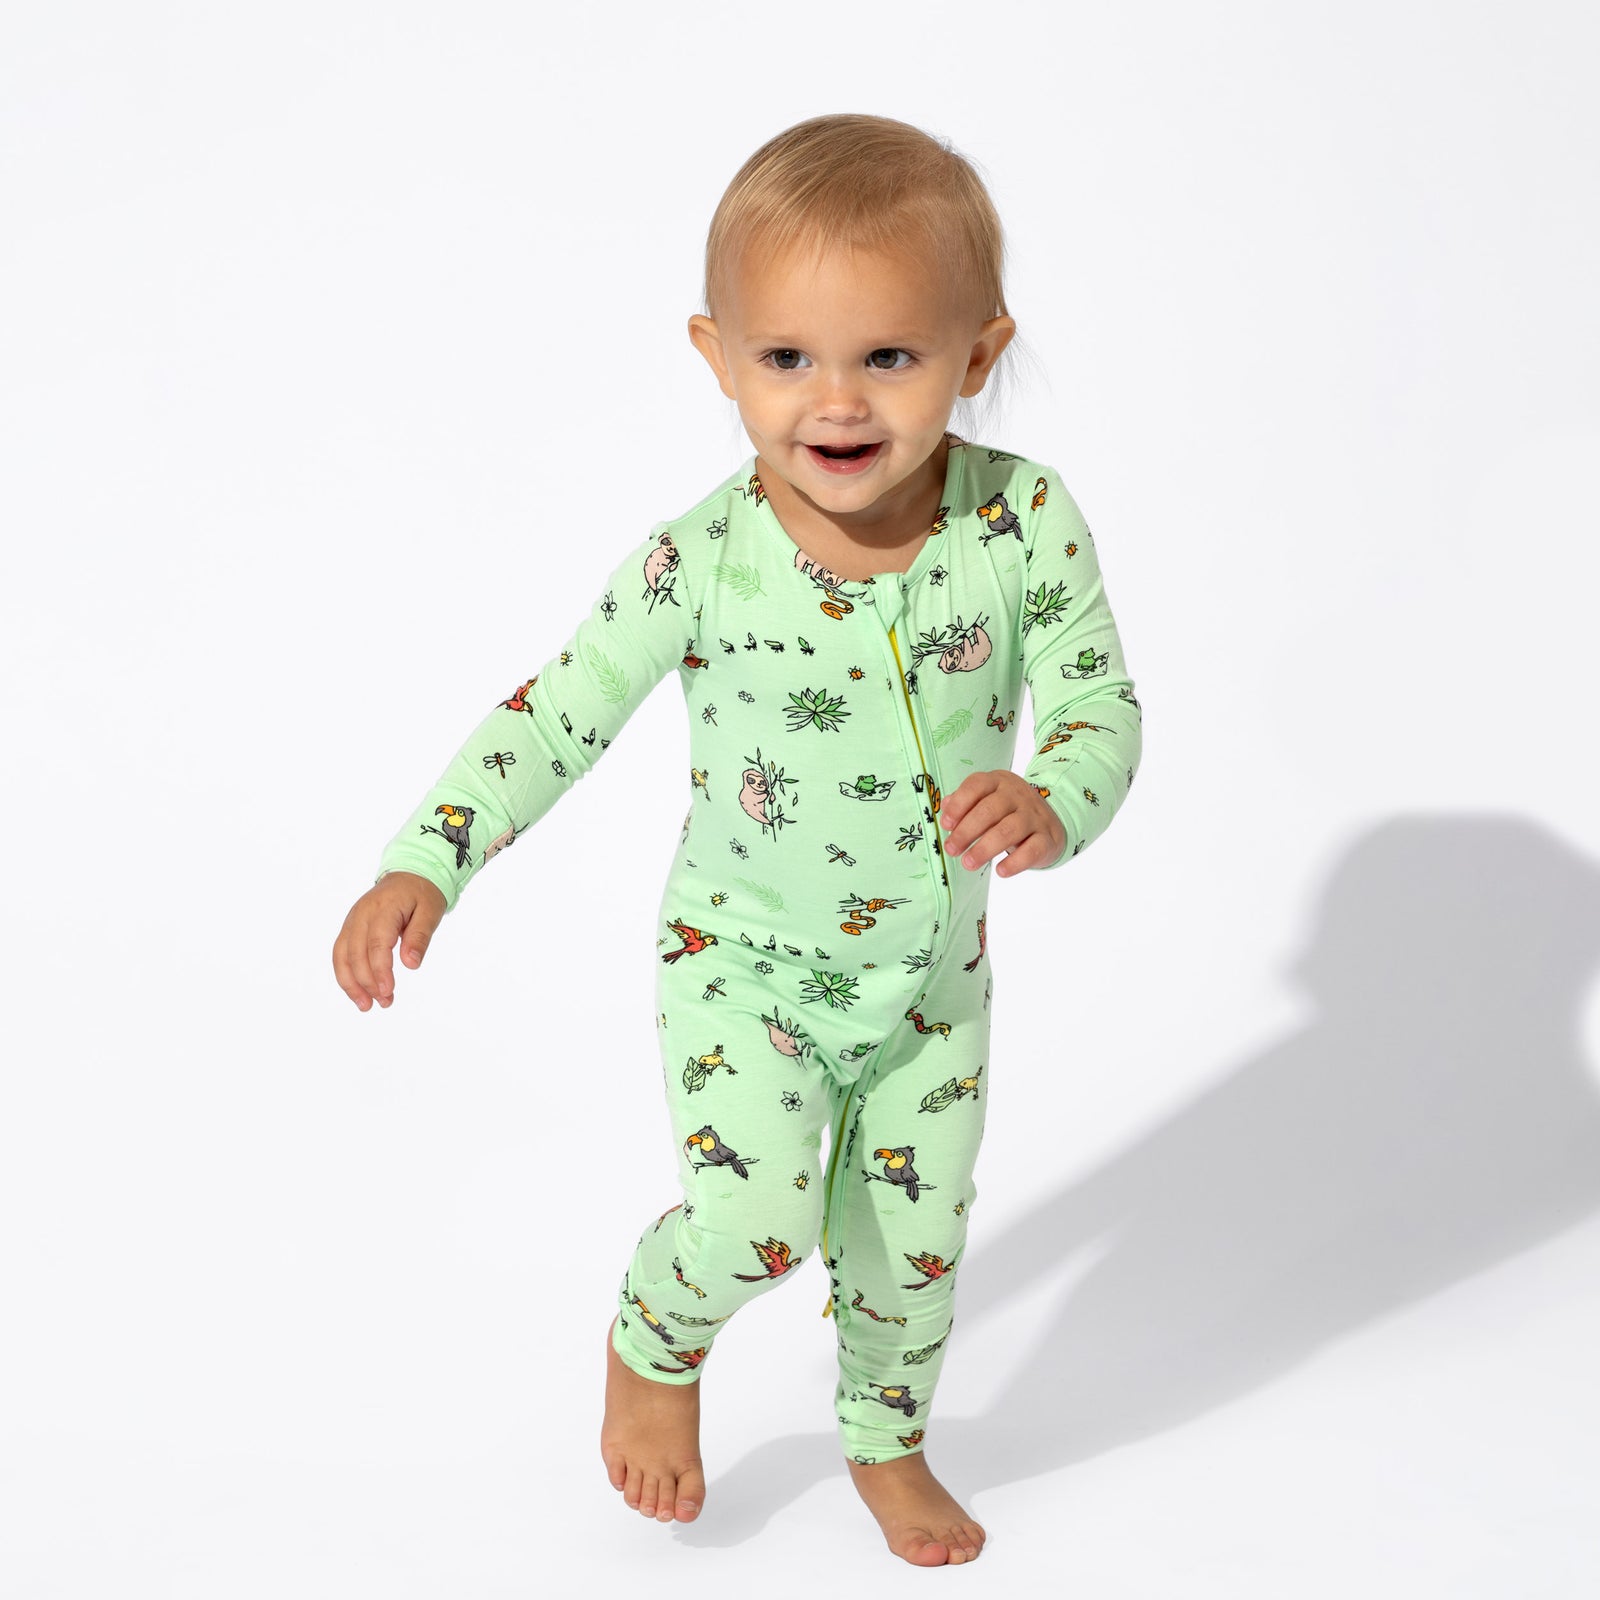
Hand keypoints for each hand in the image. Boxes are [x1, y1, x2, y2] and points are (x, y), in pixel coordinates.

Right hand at [332, 871, 447, 1010]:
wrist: (409, 874)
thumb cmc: (422, 893)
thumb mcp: (430, 911)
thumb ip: (420, 937)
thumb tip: (411, 964)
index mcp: (383, 908)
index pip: (376, 943)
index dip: (380, 970)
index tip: (388, 991)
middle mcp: (361, 914)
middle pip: (355, 952)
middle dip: (367, 982)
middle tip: (385, 1002)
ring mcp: (352, 920)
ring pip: (341, 955)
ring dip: (351, 983)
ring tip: (366, 1005)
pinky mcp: (349, 928)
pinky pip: (340, 953)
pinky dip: (345, 974)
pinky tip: (357, 992)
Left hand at [938, 770, 1065, 877]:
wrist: (1050, 825)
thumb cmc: (1008, 813)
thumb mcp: (987, 801)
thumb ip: (965, 803)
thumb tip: (946, 808)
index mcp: (999, 782)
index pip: (977, 785)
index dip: (959, 804)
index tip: (946, 825)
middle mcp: (1018, 795)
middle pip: (990, 810)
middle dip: (966, 831)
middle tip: (951, 850)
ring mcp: (1034, 816)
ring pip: (1008, 830)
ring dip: (984, 848)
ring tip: (968, 863)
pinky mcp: (1047, 838)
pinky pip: (1031, 850)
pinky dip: (1015, 862)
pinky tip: (1000, 871)